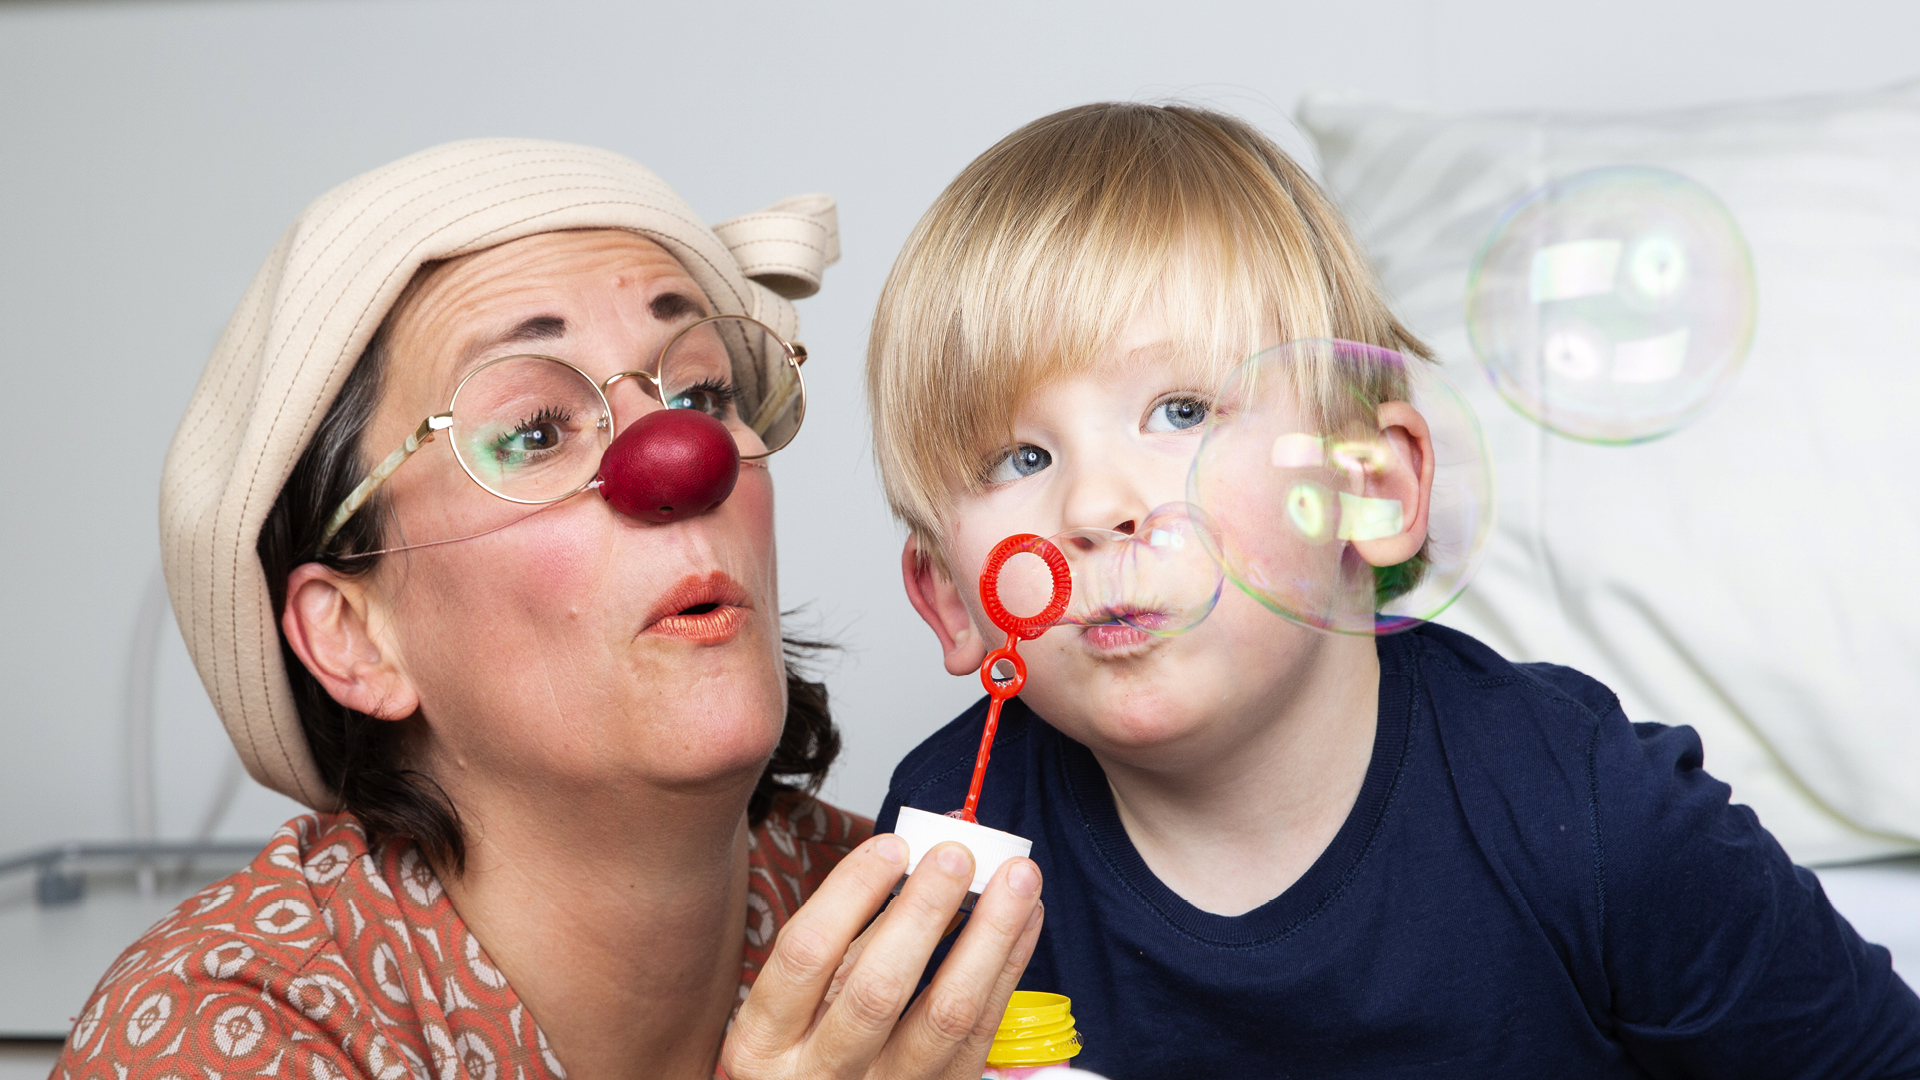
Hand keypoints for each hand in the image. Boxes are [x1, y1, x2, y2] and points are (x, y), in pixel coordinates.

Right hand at [721, 833, 1043, 1078]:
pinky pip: (982, 1033)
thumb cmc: (810, 1046)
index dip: (851, 893)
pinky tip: (1024, 920)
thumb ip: (845, 937)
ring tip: (1015, 879)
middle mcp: (818, 1077)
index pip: (805, 954)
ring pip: (944, 1016)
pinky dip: (1008, 968)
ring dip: (987, 937)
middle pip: (876, 991)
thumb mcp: (796, 1002)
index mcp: (763, 1042)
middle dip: (923, 913)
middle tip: (957, 856)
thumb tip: (912, 856)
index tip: (893, 846)